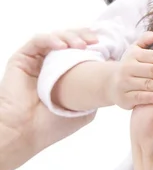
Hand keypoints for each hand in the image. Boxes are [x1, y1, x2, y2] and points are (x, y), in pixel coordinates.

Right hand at [0, 29, 97, 169]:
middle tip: (95, 40)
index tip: (106, 46)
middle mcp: (48, 65)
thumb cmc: (51, 126)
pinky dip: (52, 39)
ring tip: (82, 45)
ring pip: (55, 37)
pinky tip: (62, 46)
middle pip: (68, 40)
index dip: (92, 45)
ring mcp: (35, 61)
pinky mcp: (21, 59)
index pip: (78, 52)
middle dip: (83, 36)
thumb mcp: (83, 109)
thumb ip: (95, 93)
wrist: (25, 133)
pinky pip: (37, 41)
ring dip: (70, 37)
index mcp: (62, 75)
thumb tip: (113, 80)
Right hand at [106, 32, 152, 109]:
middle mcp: (127, 68)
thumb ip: (147, 39)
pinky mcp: (123, 98)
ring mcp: (124, 83)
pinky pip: (139, 97)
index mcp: (134, 55)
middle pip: (152, 70)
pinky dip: (151, 98)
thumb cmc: (131, 65)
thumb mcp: (136, 49)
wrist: (110, 83)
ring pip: (147, 84)